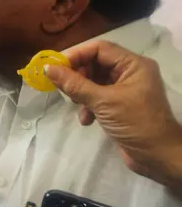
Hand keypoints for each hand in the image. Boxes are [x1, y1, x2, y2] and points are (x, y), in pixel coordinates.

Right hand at [46, 40, 181, 185]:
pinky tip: (86, 119)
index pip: (99, 49)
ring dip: (81, 93)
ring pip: (95, 81)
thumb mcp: (103, 102)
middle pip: (96, 63)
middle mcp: (131, 72)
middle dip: (78, 76)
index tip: (55, 67)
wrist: (158, 157)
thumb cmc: (135, 123)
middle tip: (64, 88)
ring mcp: (126, 89)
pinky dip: (89, 105)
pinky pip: (99, 96)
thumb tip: (48, 68)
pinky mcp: (121, 105)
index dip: (76, 55)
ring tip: (76, 104)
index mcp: (133, 65)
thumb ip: (74, 84)